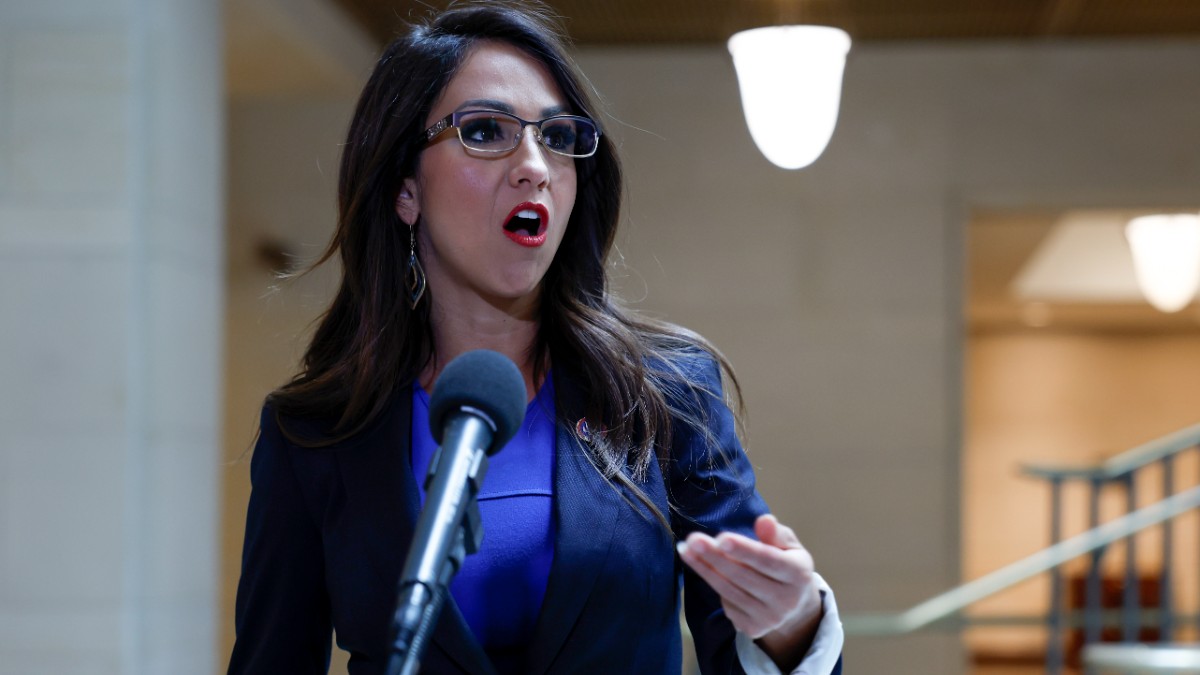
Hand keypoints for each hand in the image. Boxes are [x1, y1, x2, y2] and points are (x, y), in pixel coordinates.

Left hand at [677, 514, 822, 668]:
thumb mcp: (789, 547)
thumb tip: (764, 520)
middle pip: (743, 576)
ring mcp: (769, 618)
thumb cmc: (786, 566)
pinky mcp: (753, 628)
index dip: (744, 550)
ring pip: (729, 590)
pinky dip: (712, 583)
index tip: (721, 537)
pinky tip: (701, 566)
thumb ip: (776, 534)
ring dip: (704, 569)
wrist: (794, 608)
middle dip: (715, 556)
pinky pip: (726, 603)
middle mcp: (787, 600)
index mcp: (799, 575)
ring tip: (686, 549)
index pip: (768, 561)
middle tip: (693, 540)